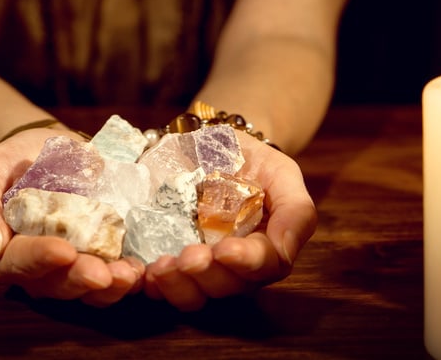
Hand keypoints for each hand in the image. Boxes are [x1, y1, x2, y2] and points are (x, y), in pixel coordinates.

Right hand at [0, 127, 144, 306]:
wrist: (45, 150)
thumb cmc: (11, 163)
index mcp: (4, 253)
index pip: (18, 263)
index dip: (40, 259)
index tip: (63, 250)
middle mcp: (37, 270)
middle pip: (56, 285)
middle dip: (80, 279)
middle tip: (102, 273)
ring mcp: (71, 269)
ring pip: (87, 291)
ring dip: (110, 287)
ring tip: (129, 275)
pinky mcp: (100, 261)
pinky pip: (113, 281)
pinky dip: (129, 279)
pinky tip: (141, 270)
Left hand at [142, 132, 317, 310]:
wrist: (211, 145)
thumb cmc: (252, 162)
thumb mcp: (282, 174)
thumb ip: (295, 210)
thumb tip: (283, 250)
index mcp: (267, 249)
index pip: (266, 267)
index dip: (246, 263)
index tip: (224, 249)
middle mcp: (235, 268)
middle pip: (228, 287)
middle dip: (207, 275)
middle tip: (187, 257)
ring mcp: (202, 269)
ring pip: (195, 296)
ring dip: (178, 286)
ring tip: (161, 267)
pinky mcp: (170, 263)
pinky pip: (163, 287)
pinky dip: (153, 285)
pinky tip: (144, 273)